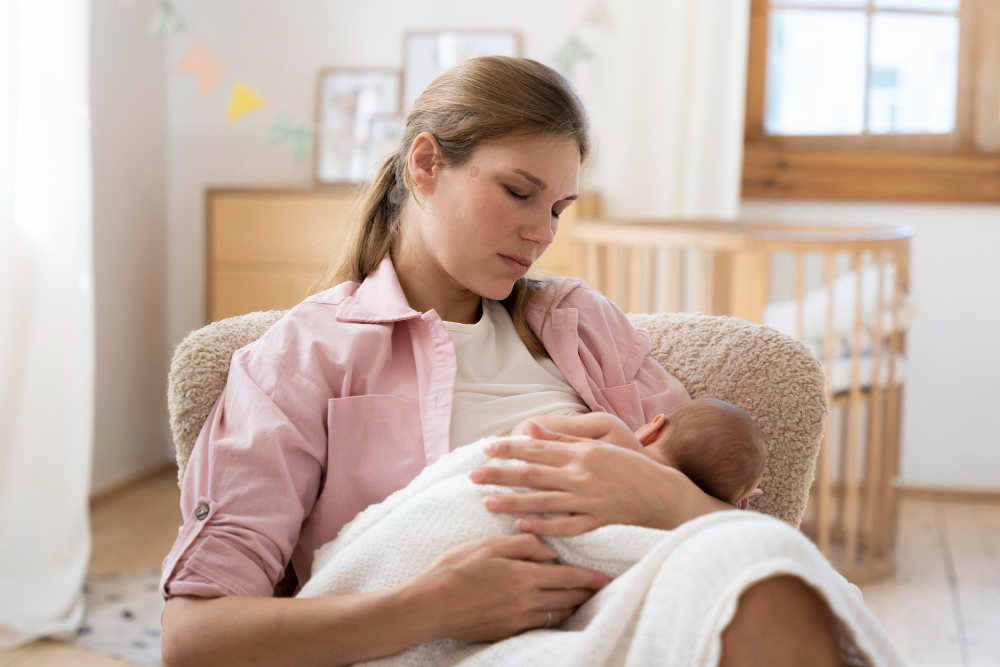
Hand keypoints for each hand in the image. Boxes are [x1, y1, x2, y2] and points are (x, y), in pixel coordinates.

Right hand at [402, 533, 609, 642]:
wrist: (429, 605)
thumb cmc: (455, 569)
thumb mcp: (488, 545)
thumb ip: (523, 545)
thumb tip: (549, 551)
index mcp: (524, 577)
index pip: (568, 578)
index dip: (589, 578)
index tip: (605, 578)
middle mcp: (525, 603)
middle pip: (567, 600)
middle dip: (586, 594)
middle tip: (598, 588)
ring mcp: (516, 621)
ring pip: (555, 615)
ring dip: (570, 606)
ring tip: (578, 599)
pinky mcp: (505, 632)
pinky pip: (537, 625)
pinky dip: (549, 617)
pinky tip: (548, 610)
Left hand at [470, 421, 731, 535]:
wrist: (664, 493)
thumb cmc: (630, 464)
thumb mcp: (601, 441)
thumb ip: (565, 437)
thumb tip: (530, 428)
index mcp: (582, 452)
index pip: (538, 448)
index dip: (509, 448)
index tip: (485, 448)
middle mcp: (583, 475)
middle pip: (533, 474)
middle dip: (500, 475)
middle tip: (473, 476)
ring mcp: (590, 500)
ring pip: (543, 502)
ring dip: (513, 503)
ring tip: (487, 503)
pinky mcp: (597, 522)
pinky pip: (565, 526)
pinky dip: (543, 527)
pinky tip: (521, 527)